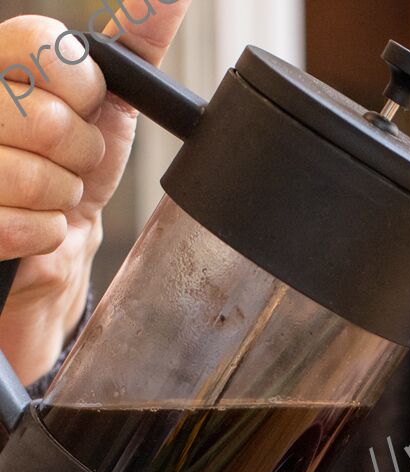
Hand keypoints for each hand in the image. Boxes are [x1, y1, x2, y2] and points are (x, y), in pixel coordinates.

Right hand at [0, 4, 192, 382]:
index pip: (40, 44)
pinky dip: (49, 234)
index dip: (81, 86)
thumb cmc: (78, 169)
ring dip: (64, 196)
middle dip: (81, 151)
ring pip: (38, 177)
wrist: (60, 245)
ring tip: (55, 196)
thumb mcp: (110, 103)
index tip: (86, 107)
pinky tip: (40, 229)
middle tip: (73, 163)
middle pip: (45, 117)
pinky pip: (30, 227)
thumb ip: (134, 47)